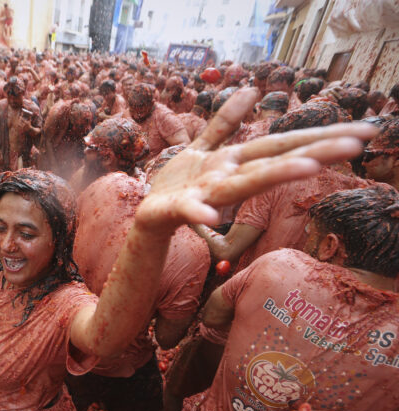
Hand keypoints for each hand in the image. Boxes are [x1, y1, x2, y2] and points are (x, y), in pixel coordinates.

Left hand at [136, 88, 377, 232]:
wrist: (147, 215)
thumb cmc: (179, 184)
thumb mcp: (201, 147)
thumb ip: (225, 122)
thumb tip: (252, 90)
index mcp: (234, 161)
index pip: (283, 144)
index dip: (321, 136)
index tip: (365, 131)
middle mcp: (227, 177)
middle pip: (274, 161)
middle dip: (314, 152)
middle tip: (357, 145)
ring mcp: (204, 194)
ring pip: (242, 183)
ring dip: (273, 175)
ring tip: (306, 167)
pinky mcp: (177, 207)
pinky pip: (188, 209)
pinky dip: (198, 212)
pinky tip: (210, 217)